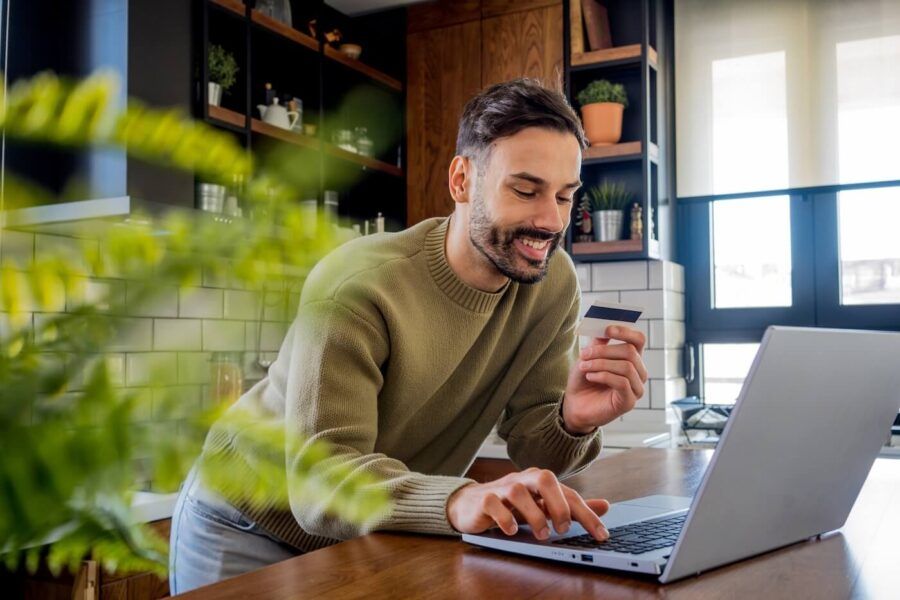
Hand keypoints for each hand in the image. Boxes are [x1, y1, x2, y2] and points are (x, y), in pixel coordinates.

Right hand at [447, 467, 609, 540]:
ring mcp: (502, 488)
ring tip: (541, 534)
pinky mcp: (484, 500)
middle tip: (563, 529)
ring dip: (534, 515)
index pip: (567, 492)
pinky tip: (511, 531)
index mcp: (539, 481)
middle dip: (558, 504)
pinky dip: (504, 518)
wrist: (471, 504)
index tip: (601, 533)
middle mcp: (523, 480)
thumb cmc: (511, 504)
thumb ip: (570, 506)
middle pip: (545, 478)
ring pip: (519, 491)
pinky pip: (493, 503)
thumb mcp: (542, 506)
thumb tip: (604, 506)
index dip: (586, 512)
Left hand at [562, 325, 647, 433]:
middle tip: (585, 353)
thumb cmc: (584, 380)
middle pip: (630, 352)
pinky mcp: (629, 401)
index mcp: (631, 358)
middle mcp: (638, 372)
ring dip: (601, 364)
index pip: (638, 340)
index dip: (625, 332)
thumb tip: (604, 327)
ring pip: (626, 367)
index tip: (608, 330)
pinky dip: (603, 376)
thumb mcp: (588, 357)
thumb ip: (598, 343)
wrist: (575, 405)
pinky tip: (590, 377)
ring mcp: (636, 388)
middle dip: (605, 350)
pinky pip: (622, 382)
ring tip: (584, 367)